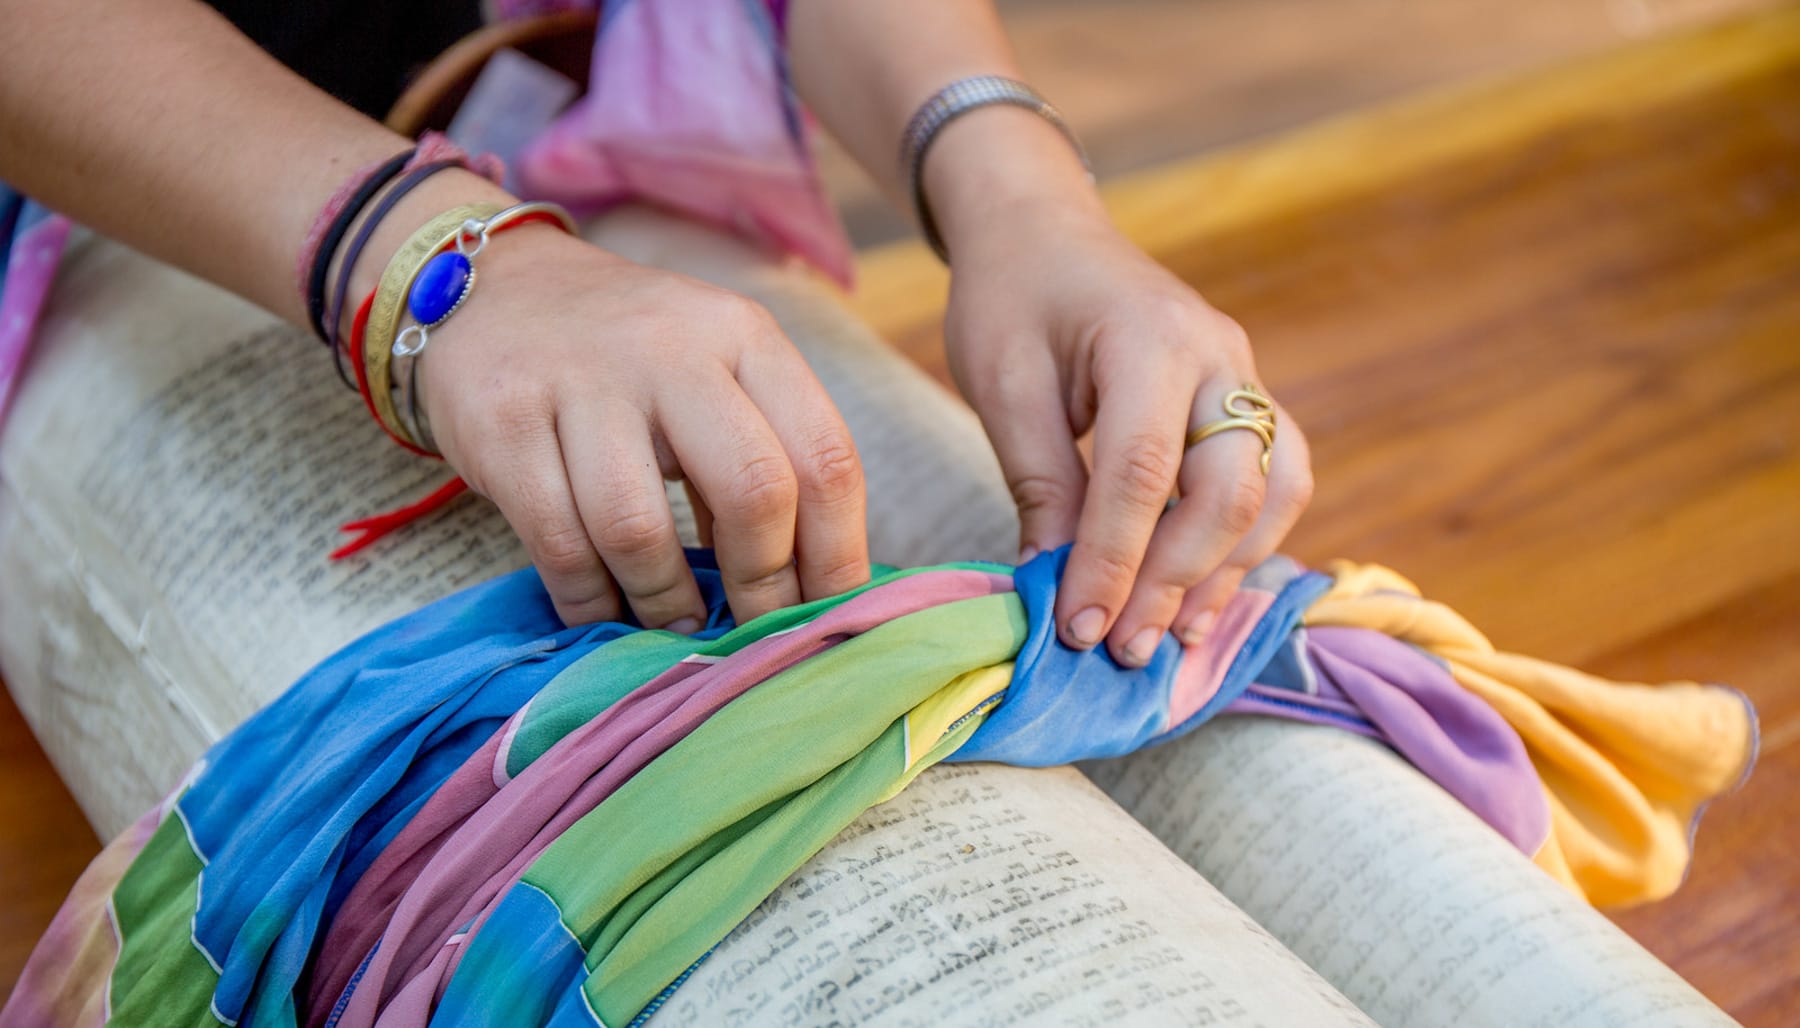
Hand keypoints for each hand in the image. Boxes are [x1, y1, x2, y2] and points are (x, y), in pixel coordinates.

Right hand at [416, 226, 871, 628]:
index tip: (829, 615)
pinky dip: (588, 598)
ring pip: (640, 528)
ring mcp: (580, 380)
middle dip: (764, 583)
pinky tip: (604, 611)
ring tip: (676, 628)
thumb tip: (812, 586)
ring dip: (665, 600)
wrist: (492, 290)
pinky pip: (558, 542)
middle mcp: (670, 348)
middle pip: (752, 487)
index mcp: (742, 336)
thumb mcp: (713, 373)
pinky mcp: (502, 422)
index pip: (825, 455)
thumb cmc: (628, 358)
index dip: (837, 554)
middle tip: (754, 633)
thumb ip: (764, 456)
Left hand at [945, 204, 1312, 665]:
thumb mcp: (1002, 381)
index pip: (1142, 471)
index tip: (1078, 628)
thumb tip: (1054, 581)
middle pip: (1229, 490)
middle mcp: (1219, 356)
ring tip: (1168, 637)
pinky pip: (1274, 482)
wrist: (1046, 230)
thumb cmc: (1012, 296)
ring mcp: (1245, 375)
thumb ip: (1038, 478)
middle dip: (1176, 581)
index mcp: (1148, 338)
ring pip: (1274, 493)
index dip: (1113, 561)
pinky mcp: (1248, 399)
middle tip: (1123, 648)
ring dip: (1224, 574)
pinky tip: (1197, 596)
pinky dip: (1244, 546)